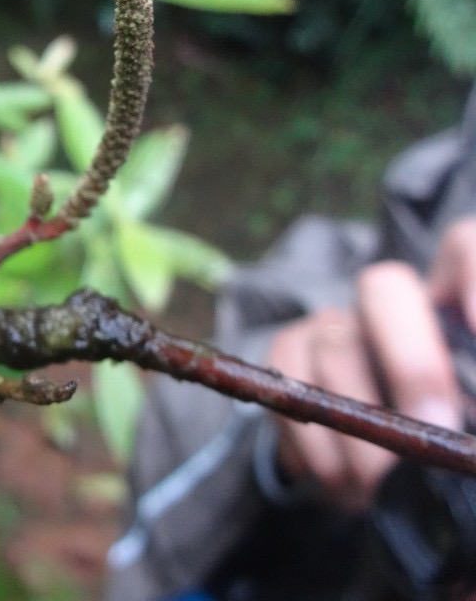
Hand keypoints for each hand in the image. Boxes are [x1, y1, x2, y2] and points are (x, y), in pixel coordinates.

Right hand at [265, 216, 475, 509]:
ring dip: (358, 432)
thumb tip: (465, 444)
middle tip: (434, 430)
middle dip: (412, 363)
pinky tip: (342, 485)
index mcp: (459, 310)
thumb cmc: (451, 446)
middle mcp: (399, 304)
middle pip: (385, 288)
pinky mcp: (290, 351)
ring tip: (380, 493)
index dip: (470, 277)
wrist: (386, 479)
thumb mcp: (465, 435)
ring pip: (334, 348)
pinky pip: (285, 384)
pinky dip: (314, 445)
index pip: (464, 249)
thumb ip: (467, 430)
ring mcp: (339, 324)